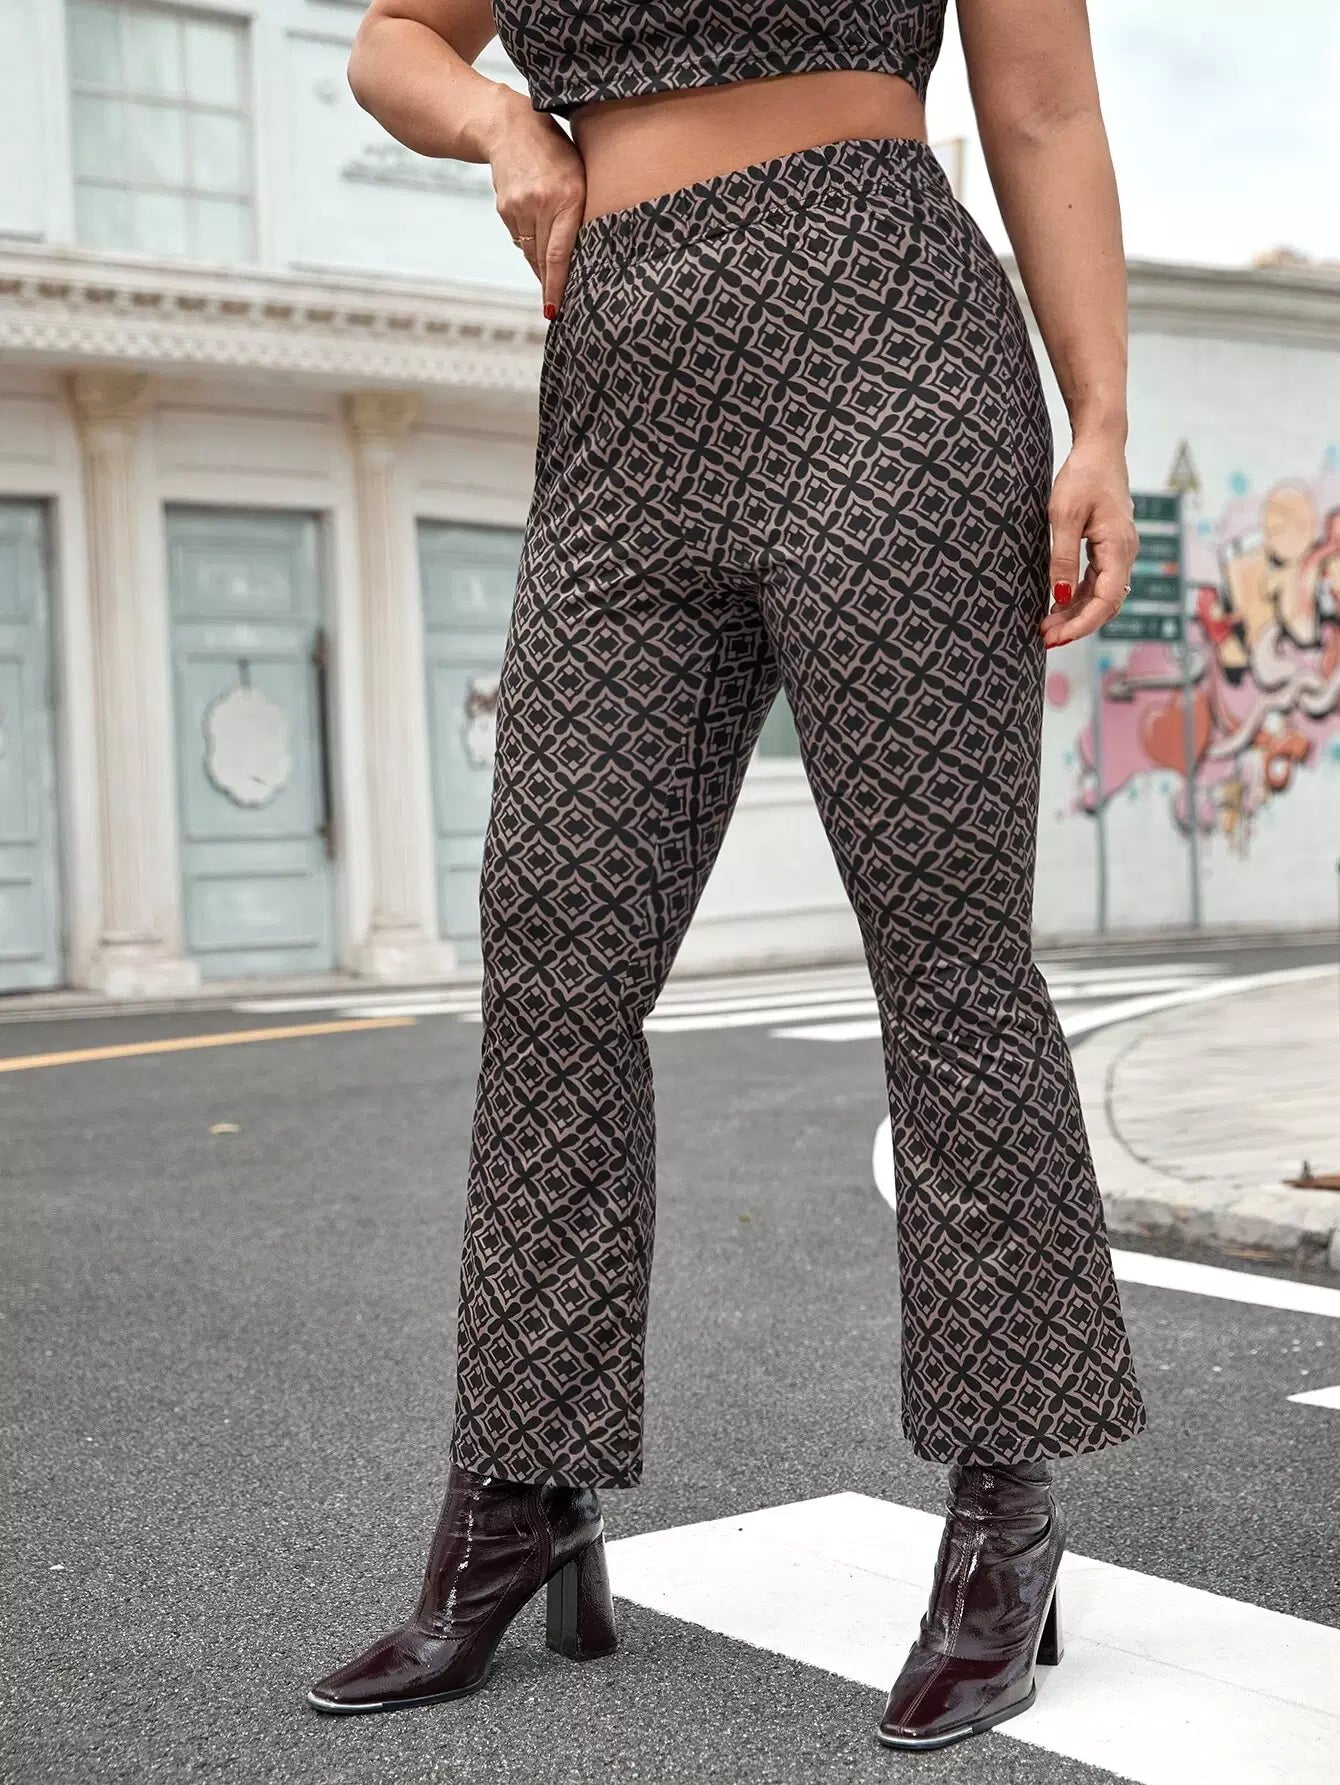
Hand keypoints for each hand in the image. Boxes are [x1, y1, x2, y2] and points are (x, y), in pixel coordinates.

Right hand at [486, 94, 585, 318]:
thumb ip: (581, 210)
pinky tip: (537, 236)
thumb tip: (586, 255)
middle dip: (550, 285)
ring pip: (531, 252)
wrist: (508, 127)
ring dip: (541, 267)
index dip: (557, 284)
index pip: (560, 252)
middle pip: (544, 259)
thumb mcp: (580, 174)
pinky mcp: (505, 208)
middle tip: (555, 309)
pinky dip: (531, 245)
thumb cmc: (555, 152)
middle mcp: (540, 203)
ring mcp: (519, 207)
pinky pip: (521, 239)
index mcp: (567, 196)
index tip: (554, 309)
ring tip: (550, 278)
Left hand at [1039, 436, 1137, 649]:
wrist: (1100, 447)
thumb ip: (1062, 558)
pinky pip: (1098, 581)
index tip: (1055, 637)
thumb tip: (1058, 596)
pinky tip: (1057, 604)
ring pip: (1101, 595)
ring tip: (1046, 626)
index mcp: (1118, 547)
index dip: (1082, 624)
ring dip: (1076, 613)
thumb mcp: (1064, 517)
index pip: (1105, 600)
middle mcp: (1125, 553)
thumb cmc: (1082, 476)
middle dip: (1077, 624)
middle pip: (1105, 604)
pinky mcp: (1109, 547)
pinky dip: (1078, 596)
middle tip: (1045, 638)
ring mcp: (1119, 551)